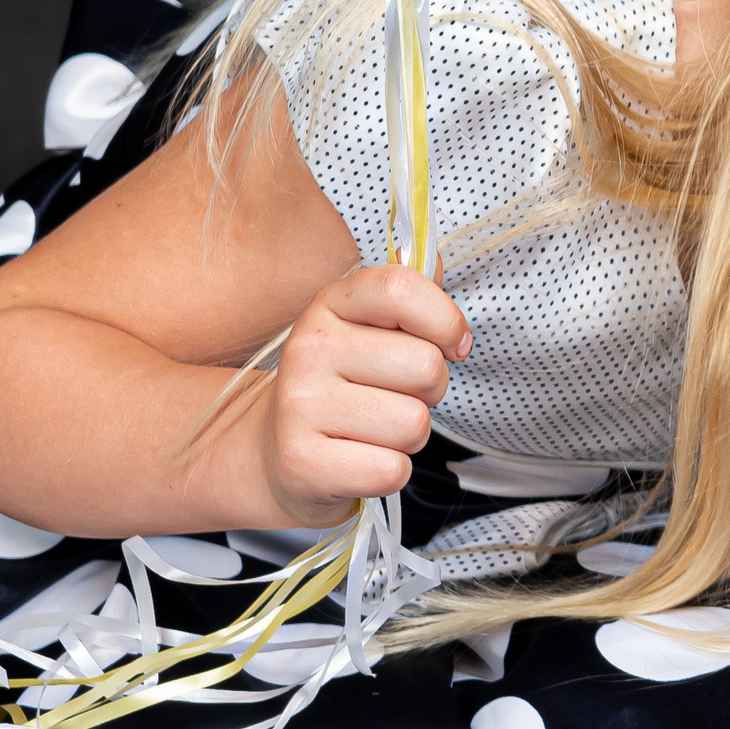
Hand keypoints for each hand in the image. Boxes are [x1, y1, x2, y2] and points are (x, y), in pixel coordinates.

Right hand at [256, 264, 469, 525]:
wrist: (276, 453)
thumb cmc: (343, 388)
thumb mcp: (367, 332)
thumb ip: (406, 299)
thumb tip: (433, 256)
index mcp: (330, 305)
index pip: (401, 288)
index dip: (445, 320)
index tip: (453, 345)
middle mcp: (308, 348)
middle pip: (425, 365)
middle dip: (431, 391)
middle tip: (398, 396)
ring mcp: (299, 406)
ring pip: (413, 424)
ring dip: (410, 436)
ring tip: (376, 430)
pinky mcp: (303, 463)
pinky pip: (391, 470)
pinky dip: (391, 472)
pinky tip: (361, 460)